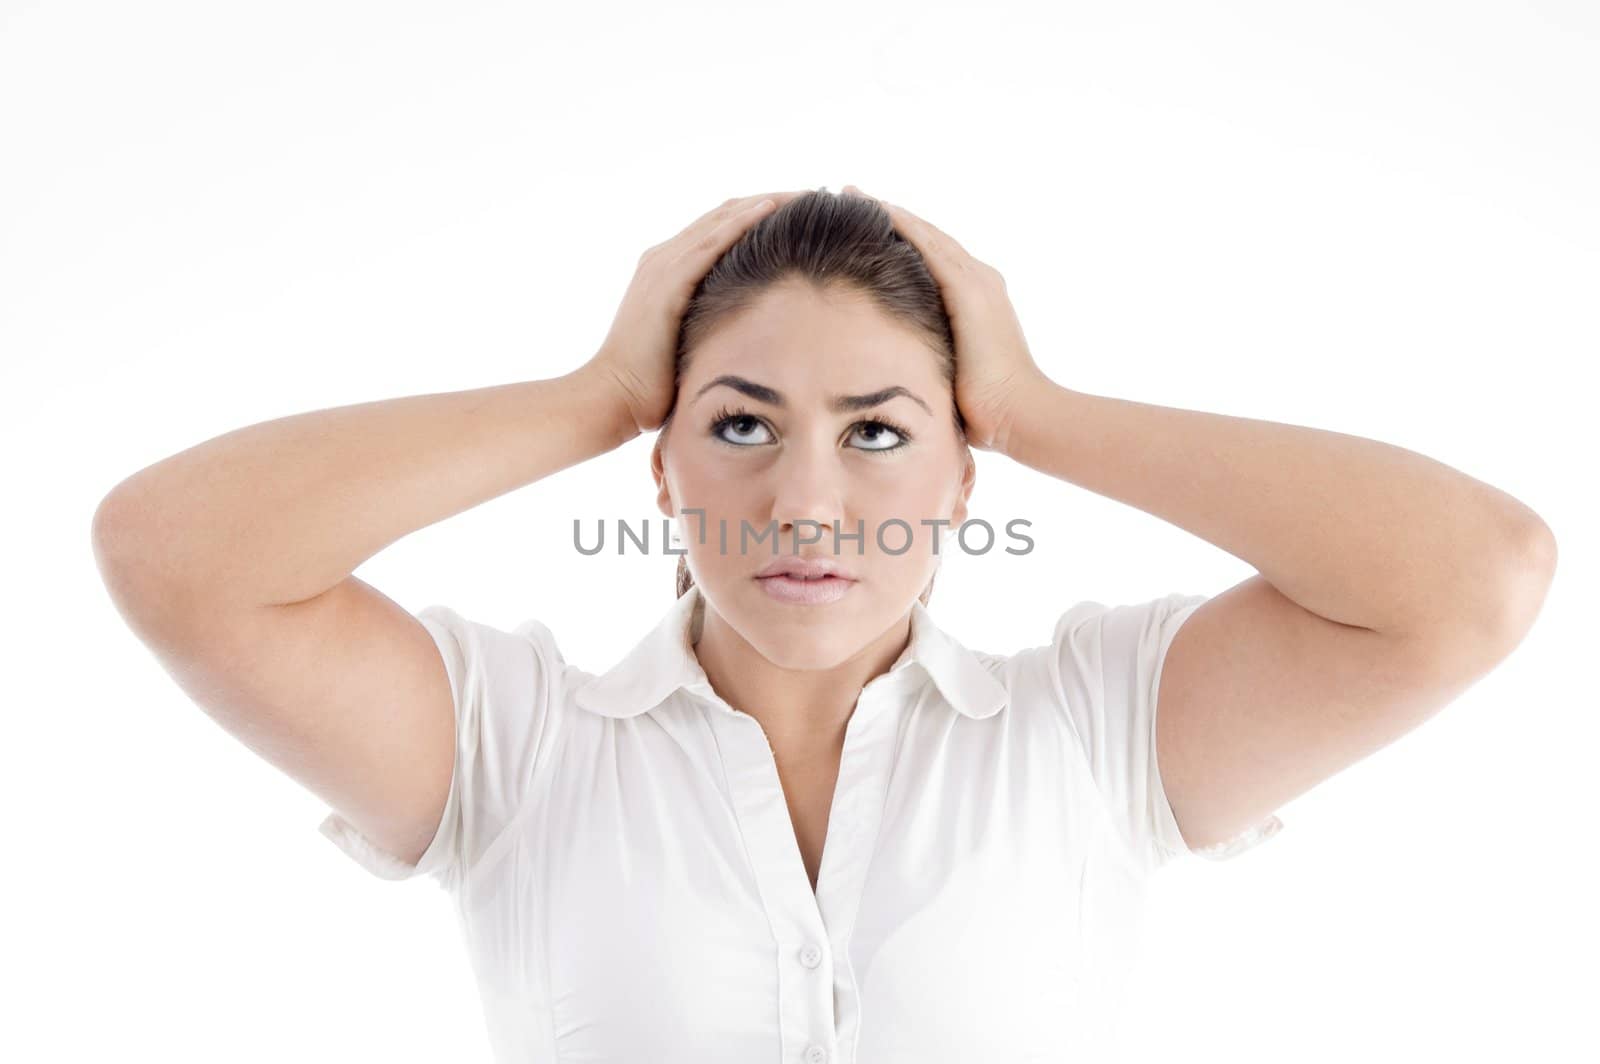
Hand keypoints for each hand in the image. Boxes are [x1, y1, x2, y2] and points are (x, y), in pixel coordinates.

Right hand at [588, 190, 809, 435]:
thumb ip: (709, 326)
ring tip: (805, 195)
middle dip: (770, 202)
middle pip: (725, 214)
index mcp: (667, 270)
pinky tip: (772, 210)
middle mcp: (663, 258)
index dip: (759, 216)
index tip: (801, 214)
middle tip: (814, 195)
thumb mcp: (687, 343)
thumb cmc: (650, 385)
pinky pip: (710, 243)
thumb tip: (747, 334)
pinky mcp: (667, 284)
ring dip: (765, 203)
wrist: (612, 397)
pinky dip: (741, 223)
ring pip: (721, 220)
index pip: (719, 229)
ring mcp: (663, 267)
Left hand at [842, 185, 1045, 452]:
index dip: (900, 238)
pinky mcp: (969, 290)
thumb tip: (899, 371)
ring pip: (925, 234)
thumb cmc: (987, 410)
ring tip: (851, 194)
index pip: (932, 259)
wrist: (1021, 414)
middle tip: (850, 196)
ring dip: (888, 212)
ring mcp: (976, 282)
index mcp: (976, 299)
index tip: (866, 225)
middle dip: (889, 216)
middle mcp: (979, 280)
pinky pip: (929, 247)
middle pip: (927, 238)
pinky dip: (901, 225)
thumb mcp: (952, 373)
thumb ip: (932, 358)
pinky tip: (874, 209)